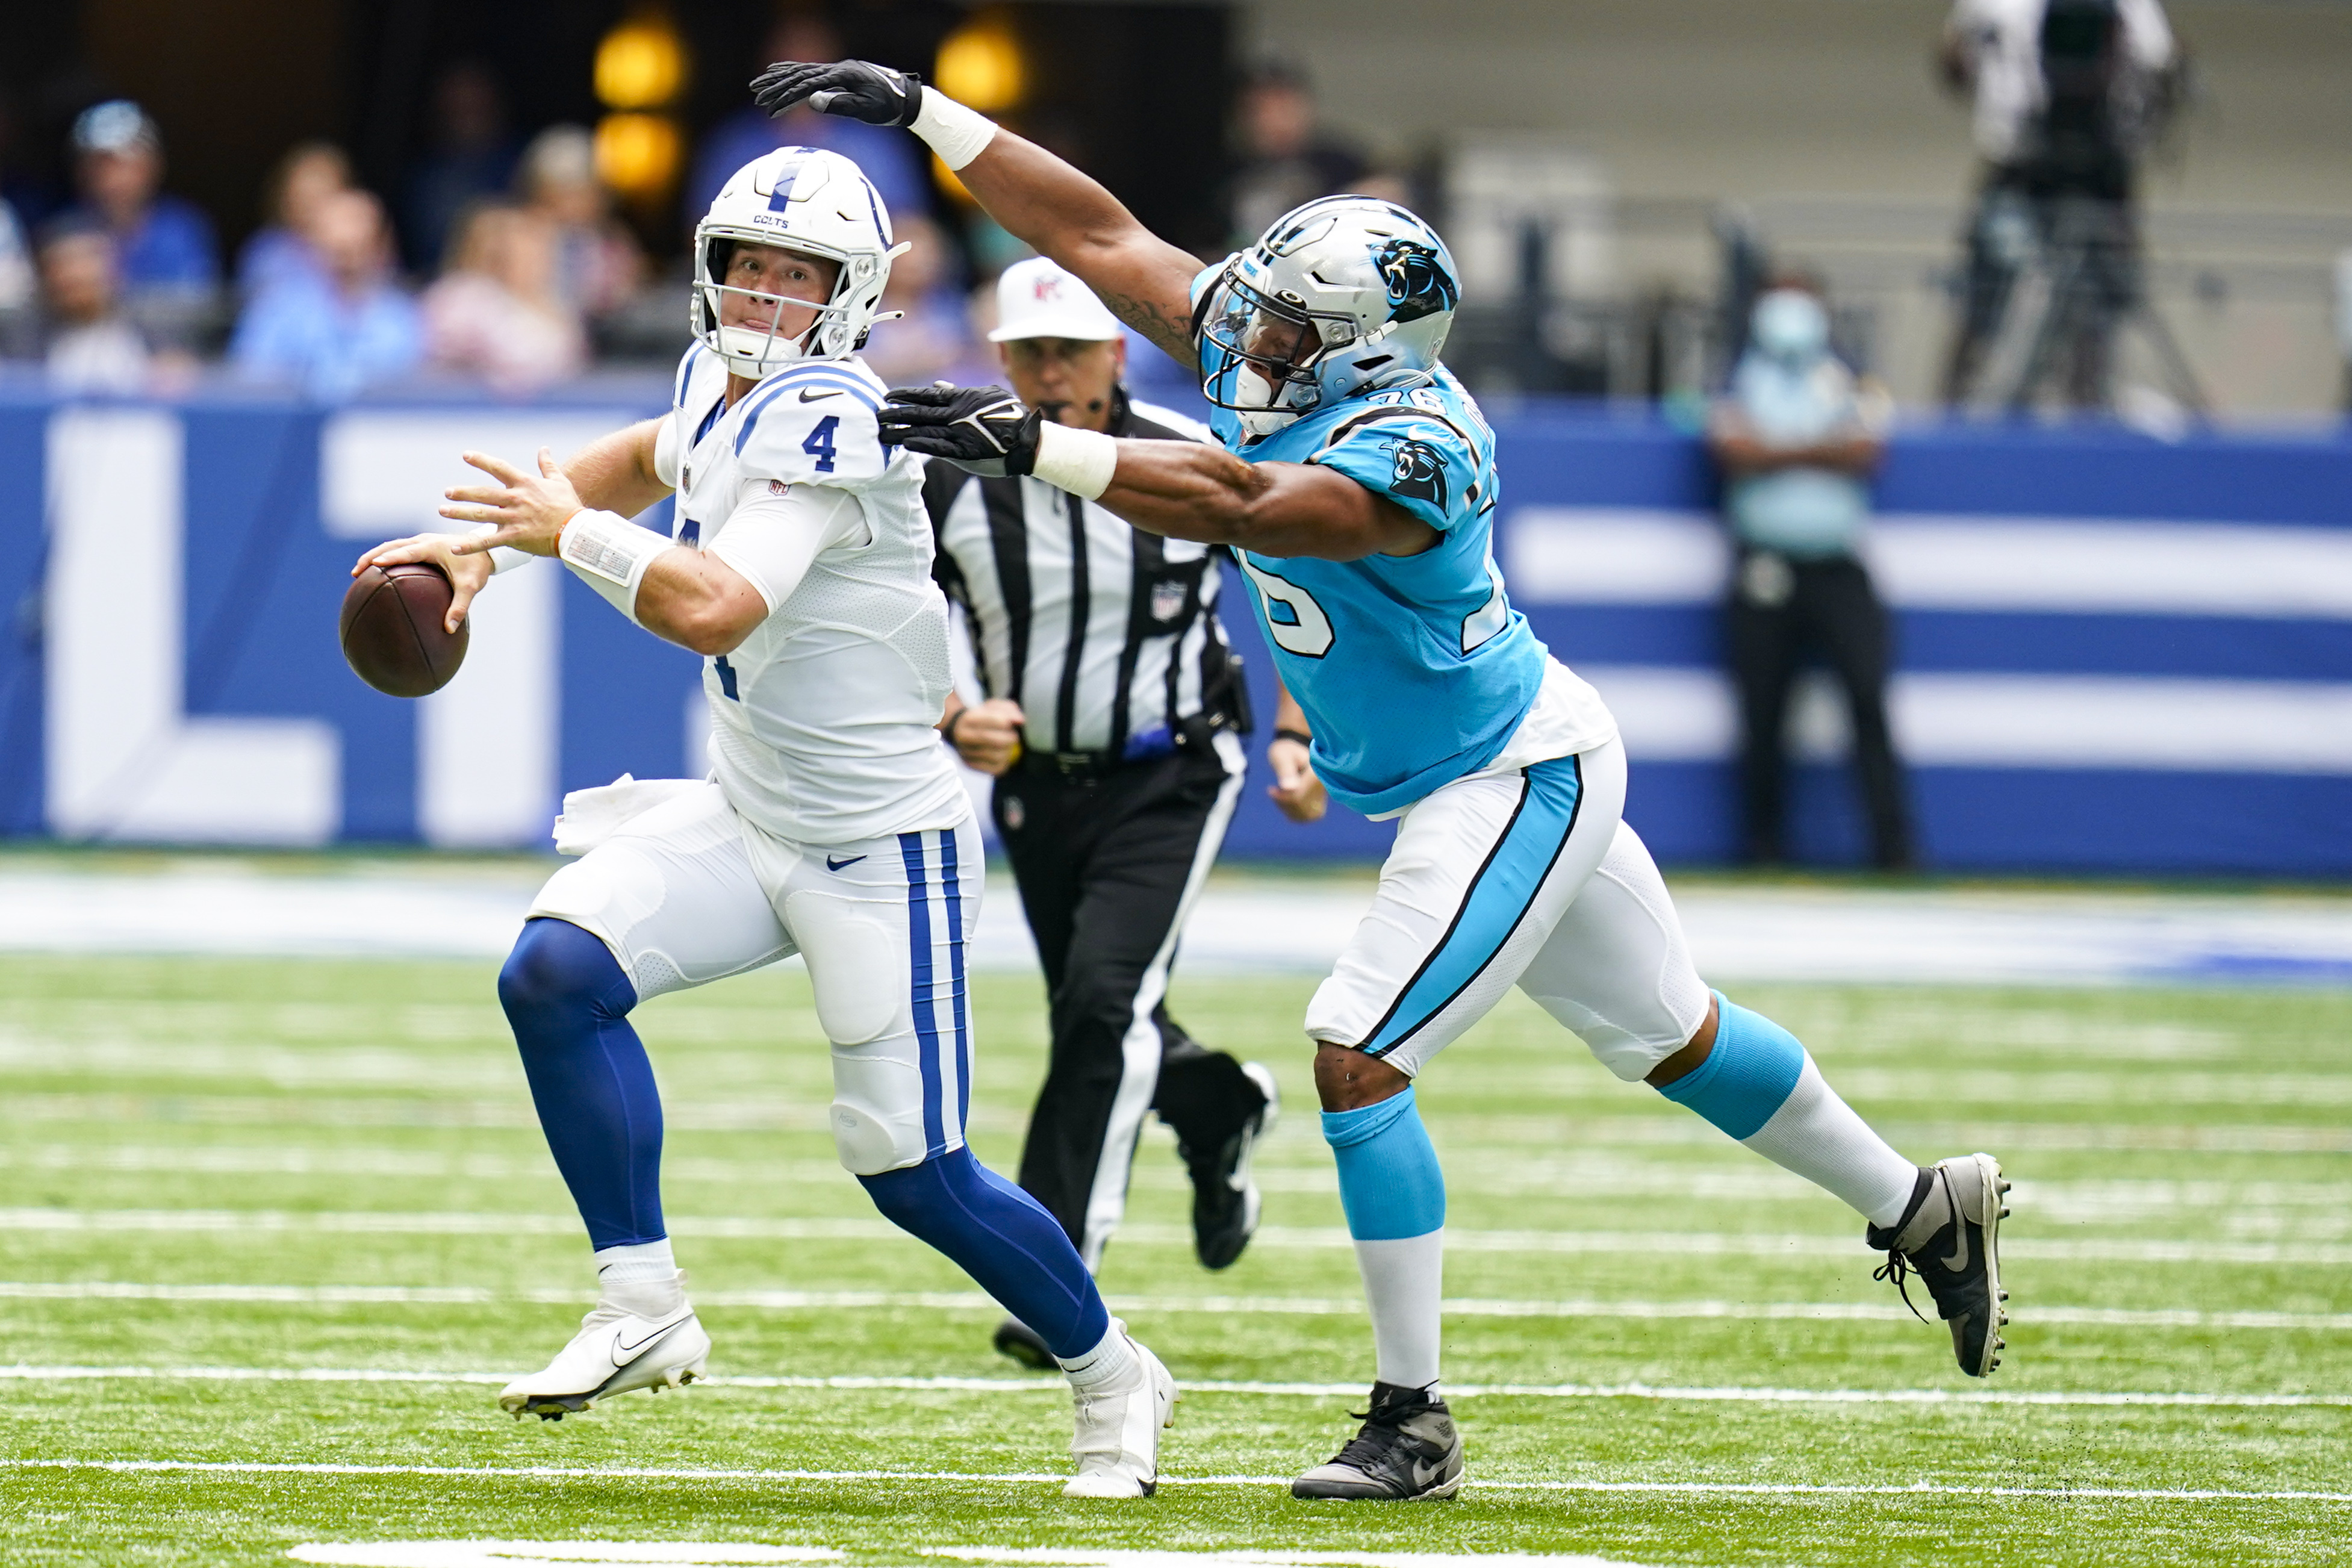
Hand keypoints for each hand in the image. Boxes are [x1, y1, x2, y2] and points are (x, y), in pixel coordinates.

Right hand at [351, 533, 492, 635]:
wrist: (487, 548)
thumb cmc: (478, 566)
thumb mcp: (471, 587)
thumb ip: (460, 607)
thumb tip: (449, 629)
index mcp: (432, 547)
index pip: (405, 552)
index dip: (389, 557)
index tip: (373, 565)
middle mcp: (423, 541)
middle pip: (390, 546)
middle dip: (371, 557)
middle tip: (355, 572)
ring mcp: (422, 542)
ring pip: (392, 546)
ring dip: (375, 555)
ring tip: (359, 572)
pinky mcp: (422, 546)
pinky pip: (400, 550)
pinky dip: (386, 557)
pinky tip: (379, 572)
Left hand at [439, 448, 584, 557]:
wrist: (577, 532)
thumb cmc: (569, 506)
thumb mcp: (560, 482)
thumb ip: (548, 465)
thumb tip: (544, 448)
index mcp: (525, 484)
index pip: (499, 468)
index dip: (482, 460)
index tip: (466, 455)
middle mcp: (516, 499)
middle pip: (483, 493)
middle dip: (463, 492)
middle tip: (447, 492)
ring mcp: (514, 518)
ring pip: (481, 514)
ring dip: (460, 513)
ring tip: (443, 511)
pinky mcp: (515, 537)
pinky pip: (489, 541)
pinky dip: (471, 545)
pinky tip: (455, 547)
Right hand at [751, 59, 923, 126]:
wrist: (908, 99)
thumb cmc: (890, 108)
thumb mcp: (866, 110)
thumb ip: (839, 104)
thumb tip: (811, 101)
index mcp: (843, 76)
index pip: (809, 86)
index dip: (788, 98)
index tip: (772, 109)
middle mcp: (838, 69)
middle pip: (800, 75)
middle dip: (776, 85)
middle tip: (755, 95)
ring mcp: (838, 70)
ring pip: (803, 71)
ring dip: (779, 77)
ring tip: (758, 83)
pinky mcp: (840, 74)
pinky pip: (811, 71)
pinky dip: (792, 70)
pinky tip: (778, 70)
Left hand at [879, 384, 1040, 478]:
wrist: (1027, 440)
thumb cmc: (1009, 416)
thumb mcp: (986, 395)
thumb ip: (959, 392)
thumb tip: (938, 386)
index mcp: (961, 398)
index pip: (926, 395)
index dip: (904, 395)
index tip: (887, 396)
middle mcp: (956, 414)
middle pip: (918, 413)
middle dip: (894, 415)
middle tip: (875, 416)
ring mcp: (959, 433)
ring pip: (923, 431)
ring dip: (899, 432)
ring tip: (880, 434)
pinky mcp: (965, 452)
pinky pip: (938, 447)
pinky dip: (921, 445)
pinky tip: (905, 444)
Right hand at [948, 698, 1025, 775]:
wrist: (959, 730)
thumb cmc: (981, 717)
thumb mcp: (993, 707)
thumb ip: (1009, 710)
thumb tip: (1020, 721)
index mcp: (969, 719)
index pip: (993, 720)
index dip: (1008, 722)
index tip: (1012, 723)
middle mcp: (964, 737)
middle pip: (996, 741)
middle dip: (1010, 739)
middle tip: (1013, 736)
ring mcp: (966, 753)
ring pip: (997, 756)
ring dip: (1008, 751)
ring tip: (1007, 745)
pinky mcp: (970, 765)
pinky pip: (995, 768)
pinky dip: (1004, 761)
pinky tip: (1002, 754)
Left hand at [1268, 735, 1326, 823]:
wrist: (1295, 751)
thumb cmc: (1286, 751)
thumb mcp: (1282, 757)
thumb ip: (1285, 771)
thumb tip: (1289, 789)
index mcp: (1319, 773)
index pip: (1301, 796)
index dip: (1284, 798)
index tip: (1271, 790)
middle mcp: (1326, 785)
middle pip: (1304, 808)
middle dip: (1285, 803)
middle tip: (1273, 791)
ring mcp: (1324, 796)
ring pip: (1306, 815)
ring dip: (1288, 808)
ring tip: (1278, 794)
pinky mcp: (1320, 803)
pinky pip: (1307, 816)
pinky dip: (1292, 812)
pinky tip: (1285, 800)